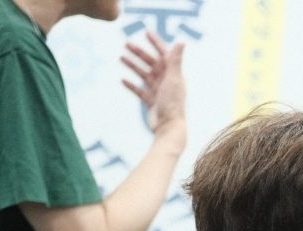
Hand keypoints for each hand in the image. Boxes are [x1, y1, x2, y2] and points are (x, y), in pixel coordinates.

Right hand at [121, 31, 186, 147]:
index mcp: (174, 74)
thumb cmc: (173, 103)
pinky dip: (132, 85)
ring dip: (133, 66)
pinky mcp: (152, 102)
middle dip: (140, 53)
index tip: (146, 32)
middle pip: (151, 63)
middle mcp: (167, 81)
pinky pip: (140, 91)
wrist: (168, 127)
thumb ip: (175, 60)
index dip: (156, 43)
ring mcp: (159, 91)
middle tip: (126, 43)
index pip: (164, 54)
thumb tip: (181, 40)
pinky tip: (123, 80)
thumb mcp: (173, 78)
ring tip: (121, 57)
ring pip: (144, 75)